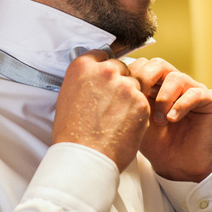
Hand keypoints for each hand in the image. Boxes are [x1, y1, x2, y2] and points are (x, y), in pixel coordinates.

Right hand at [53, 49, 149, 171]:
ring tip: (117, 118)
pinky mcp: (141, 101)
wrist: (85, 157)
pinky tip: (125, 125)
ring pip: (134, 84)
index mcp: (83, 66)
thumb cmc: (72, 133)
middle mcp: (105, 70)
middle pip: (121, 67)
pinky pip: (143, 101)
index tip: (105, 77)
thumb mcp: (68, 96)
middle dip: (119, 82)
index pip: (102, 54)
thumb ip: (84, 81)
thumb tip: (93, 78)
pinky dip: (137, 112)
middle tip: (112, 102)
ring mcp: (125, 85)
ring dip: (130, 97)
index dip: (104, 67)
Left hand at [129, 58, 211, 181]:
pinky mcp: (209, 100)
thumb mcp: (136, 117)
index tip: (125, 94)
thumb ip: (129, 98)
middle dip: (146, 81)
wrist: (174, 164)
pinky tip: (172, 119)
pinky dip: (181, 105)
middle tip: (140, 99)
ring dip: (164, 98)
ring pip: (176, 77)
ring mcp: (192, 89)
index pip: (143, 65)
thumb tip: (115, 81)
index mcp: (155, 83)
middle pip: (158, 65)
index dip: (133, 76)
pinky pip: (195, 93)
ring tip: (160, 120)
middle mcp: (174, 82)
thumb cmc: (154, 142)